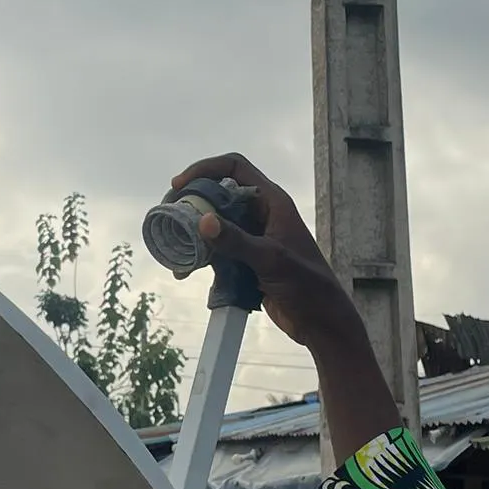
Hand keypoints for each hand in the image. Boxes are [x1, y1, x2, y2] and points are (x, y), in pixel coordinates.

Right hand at [168, 153, 354, 347]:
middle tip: (168, 216)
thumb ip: (237, 241)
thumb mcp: (270, 260)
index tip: (179, 183)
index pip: (235, 168)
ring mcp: (254, 237)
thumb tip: (203, 221)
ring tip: (173, 246)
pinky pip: (219, 250)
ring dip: (194, 233)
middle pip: (219, 194)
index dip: (205, 169)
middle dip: (192, 203)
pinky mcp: (248, 260)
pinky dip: (202, 256)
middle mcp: (261, 214)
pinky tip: (186, 271)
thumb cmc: (307, 285)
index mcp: (272, 202)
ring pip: (216, 224)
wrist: (321, 321)